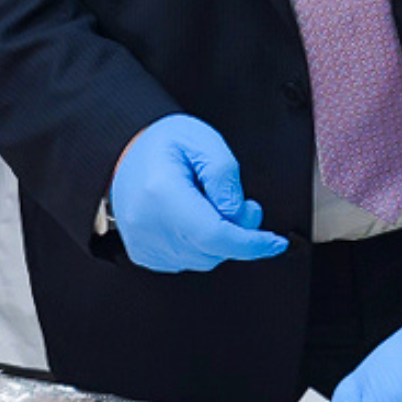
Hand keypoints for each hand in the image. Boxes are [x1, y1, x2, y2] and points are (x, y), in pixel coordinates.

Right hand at [109, 114, 289, 272]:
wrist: (126, 154)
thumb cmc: (164, 143)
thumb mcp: (203, 141)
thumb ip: (225, 176)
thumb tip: (237, 214)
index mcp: (162, 193)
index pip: (214, 234)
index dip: (250, 243)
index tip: (275, 242)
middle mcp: (148, 224)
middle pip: (212, 249)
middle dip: (240, 233)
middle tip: (246, 204)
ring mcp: (144, 243)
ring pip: (203, 259)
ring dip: (221, 239)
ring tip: (215, 204)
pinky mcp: (145, 254)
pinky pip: (187, 260)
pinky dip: (202, 244)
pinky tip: (197, 218)